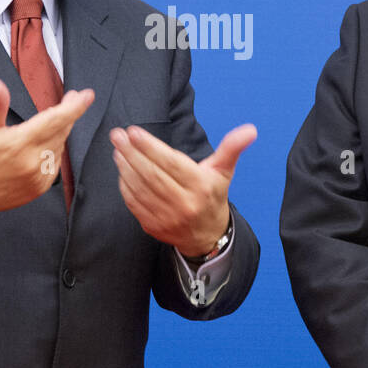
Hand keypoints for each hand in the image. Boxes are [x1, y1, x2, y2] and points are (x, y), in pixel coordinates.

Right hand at [0, 79, 94, 220]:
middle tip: (71, 98)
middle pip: (62, 131)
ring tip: (52, 120)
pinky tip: (45, 143)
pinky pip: (55, 164)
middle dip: (69, 113)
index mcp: (19, 143)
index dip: (75, 107)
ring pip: (60, 147)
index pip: (55, 120)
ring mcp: (38, 178)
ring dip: (60, 131)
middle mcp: (32, 162)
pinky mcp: (39, 188)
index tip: (87, 95)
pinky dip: (54, 150)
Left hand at [109, 123, 256, 258]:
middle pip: (152, 175)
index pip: (171, 163)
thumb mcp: (223, 171)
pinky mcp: (153, 226)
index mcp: (200, 187)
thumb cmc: (212, 196)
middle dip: (132, 153)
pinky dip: (125, 185)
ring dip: (125, 167)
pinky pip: (134, 203)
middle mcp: (184, 203)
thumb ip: (232, 148)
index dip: (150, 147)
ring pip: (140, 189)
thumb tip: (250, 130)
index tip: (134, 132)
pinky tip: (121, 168)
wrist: (207, 237)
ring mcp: (166, 217)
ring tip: (117, 148)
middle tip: (117, 135)